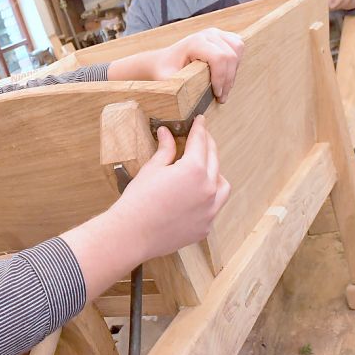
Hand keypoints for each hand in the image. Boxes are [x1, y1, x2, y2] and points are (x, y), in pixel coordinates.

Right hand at [107, 116, 230, 260]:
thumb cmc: (138, 200)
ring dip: (216, 172)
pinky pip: (214, 207)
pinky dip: (209, 197)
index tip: (200, 121)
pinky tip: (196, 195)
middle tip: (202, 137)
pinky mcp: (205, 227)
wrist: (132, 233)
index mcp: (194, 169)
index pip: (200, 141)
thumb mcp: (152, 169)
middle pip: (214, 159)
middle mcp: (208, 188)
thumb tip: (167, 133)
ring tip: (204, 168)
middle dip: (208, 145)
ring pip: (222, 185)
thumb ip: (165, 149)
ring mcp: (209, 210)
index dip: (200, 128)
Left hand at [153, 29, 243, 102]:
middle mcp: (208, 34)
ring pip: (238, 50)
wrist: (164, 60)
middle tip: (221, 97)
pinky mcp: (222, 35)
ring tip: (223, 87)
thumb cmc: (165, 71)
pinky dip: (236, 61)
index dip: (221, 78)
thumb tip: (189, 99)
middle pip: (230, 56)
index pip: (219, 58)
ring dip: (233, 71)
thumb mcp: (167, 80)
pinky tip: (226, 73)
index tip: (217, 94)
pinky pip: (238, 46)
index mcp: (195, 42)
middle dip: (228, 80)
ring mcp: (216, 32)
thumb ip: (176, 87)